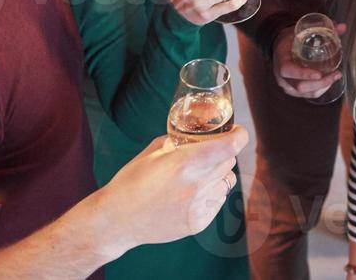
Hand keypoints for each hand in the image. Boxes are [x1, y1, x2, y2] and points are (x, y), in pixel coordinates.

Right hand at [98, 127, 247, 248]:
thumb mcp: (154, 151)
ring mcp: (198, 206)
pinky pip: (218, 201)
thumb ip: (181, 141)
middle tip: (205, 155)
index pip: (231, 146)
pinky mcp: (198, 223)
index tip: (237, 132)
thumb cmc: (132, 181)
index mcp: (185, 162)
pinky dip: (210, 194)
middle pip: (229, 162)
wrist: (116, 221)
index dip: (239, 136)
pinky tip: (189, 196)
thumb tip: (200, 134)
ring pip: (226, 182)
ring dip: (217, 176)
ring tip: (194, 178)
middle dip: (222, 154)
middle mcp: (196, 185)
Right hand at [271, 22, 345, 97]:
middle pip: (300, 86)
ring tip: (335, 76)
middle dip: (321, 82)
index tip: (319, 74)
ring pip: (305, 93)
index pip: (288, 70)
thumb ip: (322, 27)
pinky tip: (329, 82)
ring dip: (323, 86)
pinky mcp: (293, 91)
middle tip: (336, 74)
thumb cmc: (291, 38)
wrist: (281, 47)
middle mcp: (282, 76)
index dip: (303, 74)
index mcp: (281, 59)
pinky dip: (320, 90)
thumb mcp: (302, 30)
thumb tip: (342, 26)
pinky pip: (308, 95)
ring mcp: (287, 85)